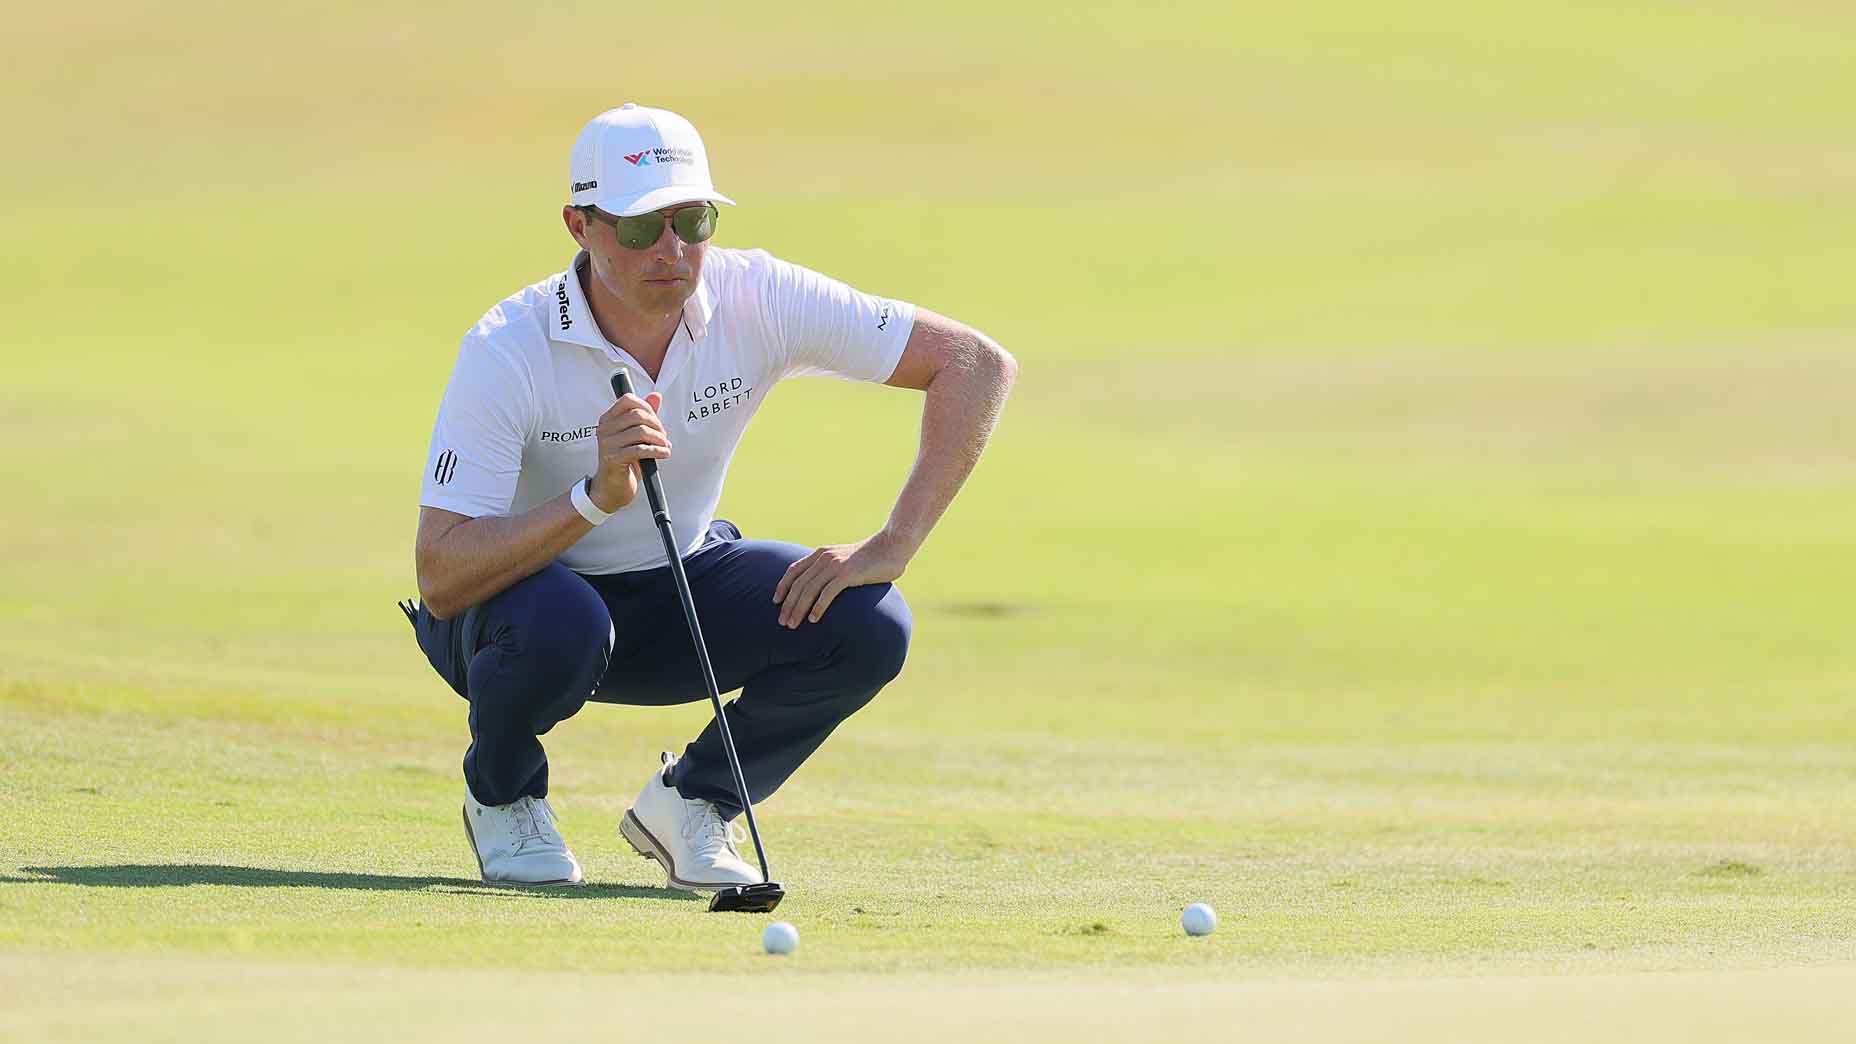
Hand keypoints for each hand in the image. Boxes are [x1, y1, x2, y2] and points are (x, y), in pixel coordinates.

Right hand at [588, 391, 670, 511]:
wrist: (610, 488)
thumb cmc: (624, 460)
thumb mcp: (634, 436)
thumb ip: (645, 415)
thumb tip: (656, 396)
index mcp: (607, 419)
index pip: (628, 400)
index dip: (647, 407)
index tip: (656, 421)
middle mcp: (604, 429)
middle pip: (637, 415)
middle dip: (656, 425)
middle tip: (663, 437)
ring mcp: (607, 444)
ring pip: (640, 432)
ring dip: (659, 439)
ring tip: (665, 446)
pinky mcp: (613, 459)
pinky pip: (640, 449)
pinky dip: (657, 450)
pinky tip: (664, 453)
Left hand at [773, 531, 913, 627]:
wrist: (892, 546)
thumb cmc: (871, 557)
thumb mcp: (845, 559)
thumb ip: (832, 569)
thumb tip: (822, 586)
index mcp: (821, 553)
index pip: (793, 570)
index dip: (782, 586)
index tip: (776, 602)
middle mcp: (824, 557)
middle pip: (798, 584)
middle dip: (788, 604)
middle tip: (782, 622)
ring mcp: (836, 565)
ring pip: (809, 590)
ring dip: (799, 609)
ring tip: (793, 624)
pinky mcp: (848, 573)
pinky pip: (827, 593)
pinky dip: (818, 607)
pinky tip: (814, 619)